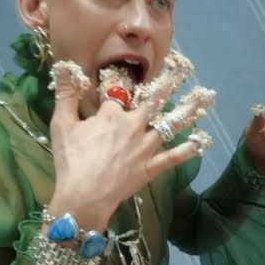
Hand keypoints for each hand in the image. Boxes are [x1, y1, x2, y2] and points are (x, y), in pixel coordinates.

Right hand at [46, 61, 211, 228]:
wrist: (84, 197)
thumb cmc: (71, 161)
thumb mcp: (62, 125)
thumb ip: (65, 94)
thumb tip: (63, 66)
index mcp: (111, 114)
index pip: (118, 92)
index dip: (118, 83)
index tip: (121, 73)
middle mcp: (133, 126)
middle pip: (153, 101)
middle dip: (167, 84)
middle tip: (181, 69)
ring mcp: (145, 147)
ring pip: (169, 125)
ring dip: (186, 111)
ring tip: (202, 99)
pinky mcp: (151, 167)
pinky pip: (173, 157)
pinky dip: (188, 150)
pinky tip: (201, 141)